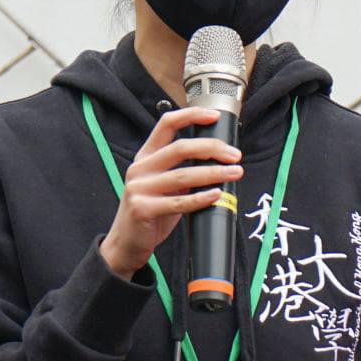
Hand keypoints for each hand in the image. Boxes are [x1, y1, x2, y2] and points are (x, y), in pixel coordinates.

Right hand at [99, 106, 243, 278]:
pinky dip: (201, 198)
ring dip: (214, 173)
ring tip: (235, 173)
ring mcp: (139, 188)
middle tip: (234, 156)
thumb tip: (218, 161)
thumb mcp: (162, 186)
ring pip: (183, 175)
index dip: (191, 116)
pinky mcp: (143, 209)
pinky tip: (217, 195)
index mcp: (146, 157)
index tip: (215, 116)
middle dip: (212, 149)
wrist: (125, 244)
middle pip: (180, 148)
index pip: (166, 125)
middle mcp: (140, 168)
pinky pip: (178, 202)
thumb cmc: (150, 213)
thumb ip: (181, 171)